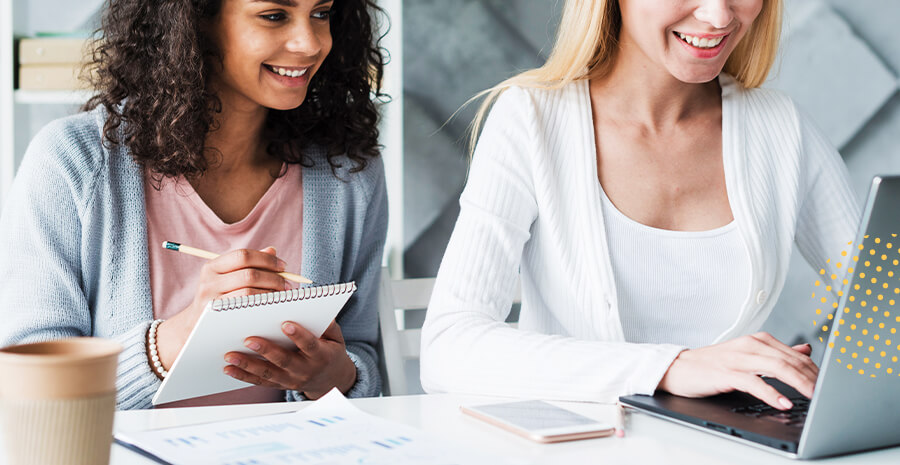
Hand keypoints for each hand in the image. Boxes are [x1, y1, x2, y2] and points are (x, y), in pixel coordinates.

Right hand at [155, 247, 287, 370]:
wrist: (195, 326)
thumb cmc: (219, 297)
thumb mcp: (228, 277)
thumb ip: (249, 264)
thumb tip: (272, 250)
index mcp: (212, 266)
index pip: (243, 256)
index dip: (266, 259)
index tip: (283, 265)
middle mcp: (209, 281)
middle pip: (249, 274)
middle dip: (274, 278)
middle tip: (287, 284)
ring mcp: (212, 300)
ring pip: (249, 293)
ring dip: (271, 293)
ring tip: (282, 295)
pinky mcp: (218, 318)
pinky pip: (246, 309)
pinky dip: (263, 305)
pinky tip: (272, 306)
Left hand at [223, 320, 357, 398]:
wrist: (331, 380)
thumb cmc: (330, 351)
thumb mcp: (336, 337)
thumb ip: (328, 324)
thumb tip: (315, 307)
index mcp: (321, 356)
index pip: (310, 345)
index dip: (299, 335)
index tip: (286, 323)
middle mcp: (305, 370)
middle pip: (284, 361)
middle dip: (266, 350)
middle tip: (249, 340)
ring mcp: (291, 380)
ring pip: (268, 373)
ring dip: (247, 365)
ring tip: (230, 355)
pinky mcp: (280, 385)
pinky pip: (260, 382)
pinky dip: (243, 376)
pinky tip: (229, 369)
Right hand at [657, 332, 817, 409]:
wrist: (679, 368)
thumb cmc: (712, 365)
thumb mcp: (747, 355)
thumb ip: (776, 353)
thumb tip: (805, 351)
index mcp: (758, 341)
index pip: (795, 355)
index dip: (815, 370)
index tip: (829, 385)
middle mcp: (750, 346)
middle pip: (790, 360)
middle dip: (812, 378)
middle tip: (828, 394)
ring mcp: (738, 358)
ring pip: (777, 368)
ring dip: (798, 383)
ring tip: (813, 397)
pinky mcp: (726, 373)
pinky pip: (753, 382)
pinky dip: (770, 393)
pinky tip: (782, 402)